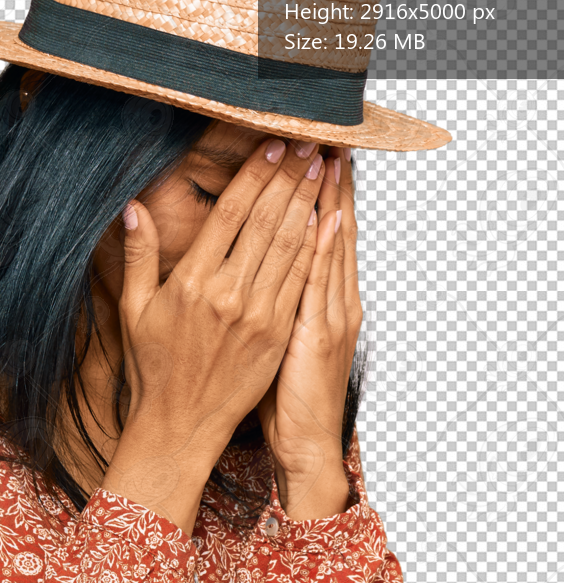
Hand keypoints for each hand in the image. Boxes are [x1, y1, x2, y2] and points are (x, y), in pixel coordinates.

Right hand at [101, 136, 325, 533]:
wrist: (179, 425)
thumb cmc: (153, 369)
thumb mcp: (134, 310)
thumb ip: (139, 255)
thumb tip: (134, 207)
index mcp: (192, 281)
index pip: (232, 213)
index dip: (256, 174)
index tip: (273, 144)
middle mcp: (228, 294)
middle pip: (268, 221)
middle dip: (290, 177)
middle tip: (308, 142)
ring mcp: (258, 316)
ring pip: (291, 246)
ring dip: (309, 202)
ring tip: (321, 168)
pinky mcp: (277, 336)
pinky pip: (300, 282)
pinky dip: (315, 247)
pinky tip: (325, 219)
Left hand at [258, 146, 362, 519]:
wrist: (296, 446)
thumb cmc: (276, 400)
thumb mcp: (274, 344)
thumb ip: (268, 300)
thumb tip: (251, 267)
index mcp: (318, 302)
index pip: (319, 235)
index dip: (318, 195)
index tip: (313, 154)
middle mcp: (331, 303)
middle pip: (329, 230)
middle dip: (327, 184)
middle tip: (326, 136)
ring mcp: (329, 317)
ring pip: (329, 248)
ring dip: (328, 202)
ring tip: (327, 158)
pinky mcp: (319, 336)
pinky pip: (319, 284)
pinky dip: (322, 251)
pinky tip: (323, 219)